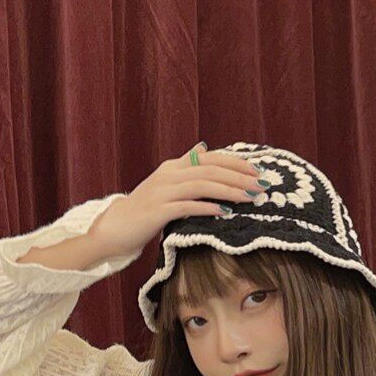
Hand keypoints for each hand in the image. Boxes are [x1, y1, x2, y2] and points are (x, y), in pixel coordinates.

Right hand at [87, 147, 265, 262]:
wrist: (114, 228)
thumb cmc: (145, 210)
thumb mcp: (166, 183)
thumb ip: (185, 165)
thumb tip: (203, 147)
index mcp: (173, 167)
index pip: (209, 158)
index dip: (235, 163)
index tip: (257, 171)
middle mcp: (168, 175)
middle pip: (209, 169)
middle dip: (238, 176)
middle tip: (260, 185)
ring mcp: (162, 192)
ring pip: (201, 185)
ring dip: (228, 190)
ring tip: (249, 198)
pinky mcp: (158, 212)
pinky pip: (187, 207)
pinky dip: (207, 208)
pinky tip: (224, 212)